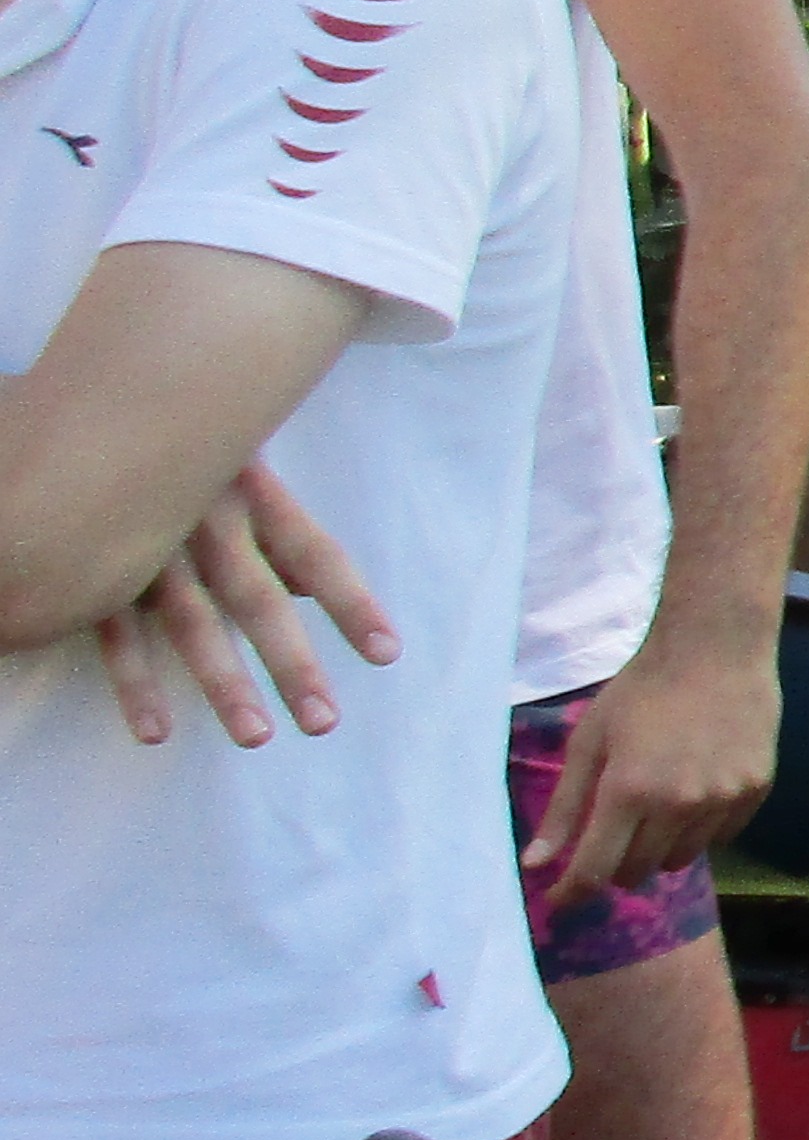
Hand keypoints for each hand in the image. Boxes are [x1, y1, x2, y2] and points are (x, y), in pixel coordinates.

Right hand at [90, 464, 394, 748]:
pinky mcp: (91, 566)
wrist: (93, 403)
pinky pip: (112, 631)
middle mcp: (201, 518)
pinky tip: (156, 731)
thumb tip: (309, 586)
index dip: (351, 603)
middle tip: (324, 723)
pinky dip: (133, 682)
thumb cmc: (183, 442)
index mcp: (250, 490)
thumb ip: (273, 528)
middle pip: (256, 598)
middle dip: (291, 663)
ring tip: (255, 737)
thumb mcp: (237, 467)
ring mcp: (143, 543)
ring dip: (221, 682)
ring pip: (188, 621)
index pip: (315, 552)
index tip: (386, 655)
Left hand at [521, 618, 780, 889]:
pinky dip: (698, 831)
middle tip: (612, 833)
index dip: (571, 892)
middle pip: (637, 871)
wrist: (717, 648)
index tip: (559, 898)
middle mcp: (678, 805)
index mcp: (628, 791)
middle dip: (615, 863)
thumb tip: (534, 865)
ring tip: (656, 811)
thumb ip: (563, 807)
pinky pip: (720, 837)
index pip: (595, 870)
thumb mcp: (589, 741)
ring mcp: (722, 800)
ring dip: (658, 848)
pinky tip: (694, 795)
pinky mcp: (755, 790)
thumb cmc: (642, 689)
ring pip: (680, 859)